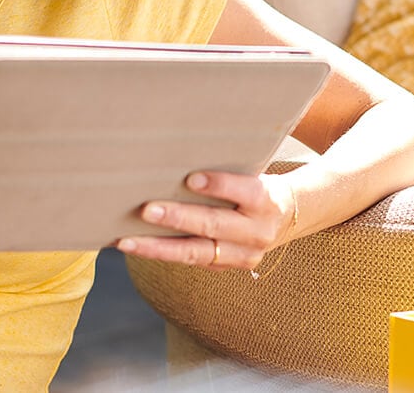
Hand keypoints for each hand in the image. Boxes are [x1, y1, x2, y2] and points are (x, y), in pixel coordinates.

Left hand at [115, 171, 296, 271]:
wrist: (287, 216)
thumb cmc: (254, 183)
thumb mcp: (252, 170)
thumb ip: (226, 164)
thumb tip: (179, 146)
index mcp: (266, 200)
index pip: (244, 191)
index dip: (218, 185)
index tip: (190, 179)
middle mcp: (257, 231)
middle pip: (214, 225)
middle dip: (178, 218)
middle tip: (146, 210)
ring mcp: (242, 254)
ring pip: (197, 253)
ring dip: (158, 247)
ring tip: (126, 241)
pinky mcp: (227, 267)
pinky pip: (191, 261)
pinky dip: (160, 254)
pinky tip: (133, 246)